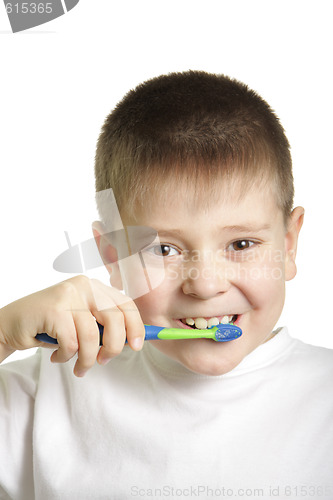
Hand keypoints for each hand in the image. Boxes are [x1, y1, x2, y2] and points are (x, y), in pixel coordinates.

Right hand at [0, 276, 144, 376]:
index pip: (126, 304)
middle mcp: (85, 286)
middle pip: (115, 319)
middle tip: (102, 361)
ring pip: (93, 337)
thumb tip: (133, 341)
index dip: (136, 326)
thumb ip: (104, 326)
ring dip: (86, 360)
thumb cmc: (50, 326)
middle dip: (113, 347)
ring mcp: (69, 294)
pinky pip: (72, 343)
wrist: (11, 324)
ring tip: (77, 367)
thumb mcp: (83, 322)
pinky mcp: (54, 308)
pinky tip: (57, 355)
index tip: (138, 346)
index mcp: (95, 287)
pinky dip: (66, 356)